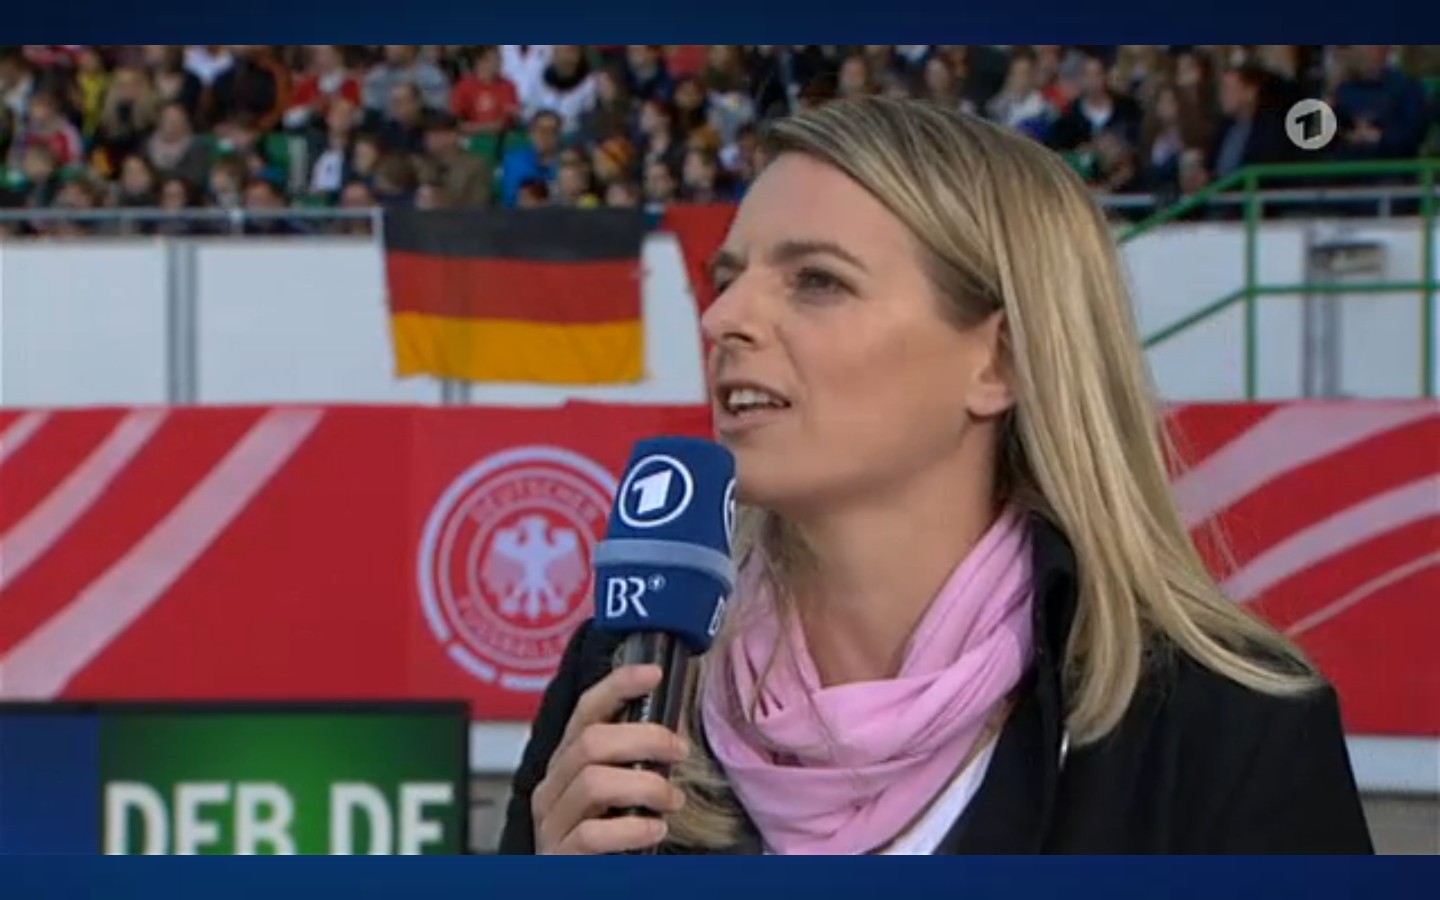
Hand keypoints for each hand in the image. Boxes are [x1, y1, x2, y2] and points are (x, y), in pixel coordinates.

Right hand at [531, 664, 689, 853]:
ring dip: (645, 785)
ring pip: (593, 782)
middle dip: (645, 738)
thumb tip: (673, 730)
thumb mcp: (621, 793)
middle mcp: (553, 786)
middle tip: (680, 751)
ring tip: (673, 800)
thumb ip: (636, 761)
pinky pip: (593, 834)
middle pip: (590, 741)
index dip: (618, 685)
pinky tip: (655, 829)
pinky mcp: (559, 858)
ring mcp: (552, 823)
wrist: (582, 885)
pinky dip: (632, 828)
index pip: (586, 710)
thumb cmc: (610, 839)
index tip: (655, 672)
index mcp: (568, 762)